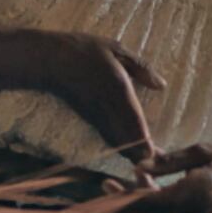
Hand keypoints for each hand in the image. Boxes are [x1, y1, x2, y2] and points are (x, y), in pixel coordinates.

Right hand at [44, 33, 165, 162]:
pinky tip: (128, 151)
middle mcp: (107, 105)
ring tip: (146, 162)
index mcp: (118, 87)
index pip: (133, 119)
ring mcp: (96, 113)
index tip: (154, 152)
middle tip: (158, 163)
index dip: (143, 139)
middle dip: (140, 152)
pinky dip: (118, 145)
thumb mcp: (116, 49)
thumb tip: (161, 85)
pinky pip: (106, 135)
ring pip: (116, 140)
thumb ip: (141, 68)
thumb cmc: (84, 50)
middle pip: (126, 136)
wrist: (50, 60)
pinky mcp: (88, 116)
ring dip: (130, 152)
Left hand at [118, 143, 211, 212]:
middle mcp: (195, 209)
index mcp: (198, 191)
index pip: (157, 200)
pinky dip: (151, 199)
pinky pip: (168, 211)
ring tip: (112, 183)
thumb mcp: (201, 151)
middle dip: (127, 200)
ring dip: (136, 199)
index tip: (111, 187)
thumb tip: (138, 165)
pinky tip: (141, 180)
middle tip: (105, 184)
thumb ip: (169, 161)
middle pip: (152, 212)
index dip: (132, 197)